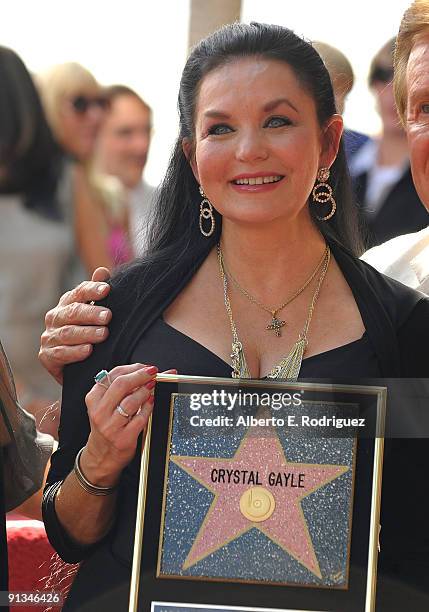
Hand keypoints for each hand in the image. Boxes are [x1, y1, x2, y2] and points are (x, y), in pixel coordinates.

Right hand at [39, 267, 111, 383]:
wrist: (77, 368)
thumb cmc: (88, 335)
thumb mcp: (95, 314)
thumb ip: (97, 293)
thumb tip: (102, 271)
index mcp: (67, 303)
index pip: (79, 293)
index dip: (92, 290)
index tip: (107, 290)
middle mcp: (55, 318)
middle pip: (73, 312)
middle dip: (91, 313)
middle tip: (108, 316)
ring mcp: (49, 337)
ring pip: (68, 333)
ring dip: (86, 333)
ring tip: (103, 334)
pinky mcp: (46, 356)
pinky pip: (60, 353)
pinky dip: (75, 352)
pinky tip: (88, 351)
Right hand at [81, 364, 176, 485]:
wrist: (101, 455)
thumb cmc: (106, 425)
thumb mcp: (104, 404)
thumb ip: (120, 387)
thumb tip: (145, 370)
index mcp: (94, 398)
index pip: (113, 374)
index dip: (133, 367)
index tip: (145, 366)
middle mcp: (99, 412)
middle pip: (122, 384)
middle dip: (141, 375)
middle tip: (153, 372)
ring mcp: (110, 426)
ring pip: (131, 401)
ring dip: (146, 391)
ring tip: (152, 387)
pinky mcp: (123, 438)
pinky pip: (140, 418)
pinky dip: (149, 407)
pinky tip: (152, 402)